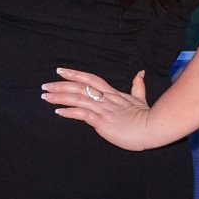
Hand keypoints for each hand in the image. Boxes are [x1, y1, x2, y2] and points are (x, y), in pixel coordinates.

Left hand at [42, 68, 159, 150]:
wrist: (152, 128)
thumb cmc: (146, 116)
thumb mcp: (140, 98)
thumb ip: (138, 86)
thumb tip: (140, 73)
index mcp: (112, 93)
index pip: (90, 79)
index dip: (74, 73)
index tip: (60, 71)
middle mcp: (105, 99)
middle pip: (79, 87)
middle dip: (60, 85)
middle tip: (45, 85)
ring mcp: (103, 109)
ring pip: (78, 98)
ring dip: (59, 97)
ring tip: (45, 96)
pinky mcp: (102, 122)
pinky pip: (82, 114)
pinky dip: (69, 112)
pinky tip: (58, 111)